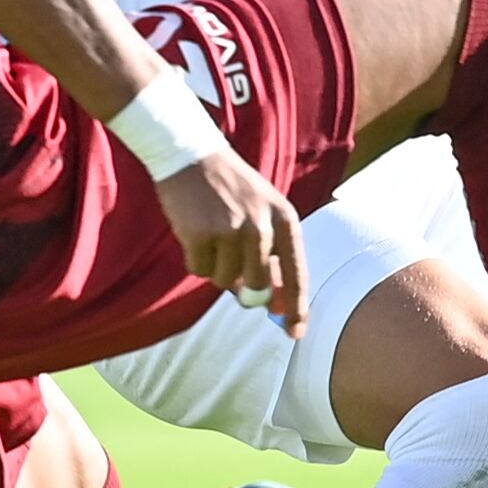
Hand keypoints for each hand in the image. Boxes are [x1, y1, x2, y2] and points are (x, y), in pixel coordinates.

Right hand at [156, 151, 309, 335]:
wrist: (192, 155)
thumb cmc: (231, 190)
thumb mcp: (263, 213)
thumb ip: (272, 254)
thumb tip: (272, 303)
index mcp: (285, 219)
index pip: (295, 273)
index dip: (296, 307)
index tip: (296, 332)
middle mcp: (262, 227)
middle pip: (257, 285)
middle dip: (243, 284)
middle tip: (230, 257)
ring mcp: (230, 230)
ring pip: (226, 281)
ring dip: (217, 267)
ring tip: (213, 233)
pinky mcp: (200, 234)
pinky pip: (199, 270)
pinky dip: (196, 259)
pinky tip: (195, 231)